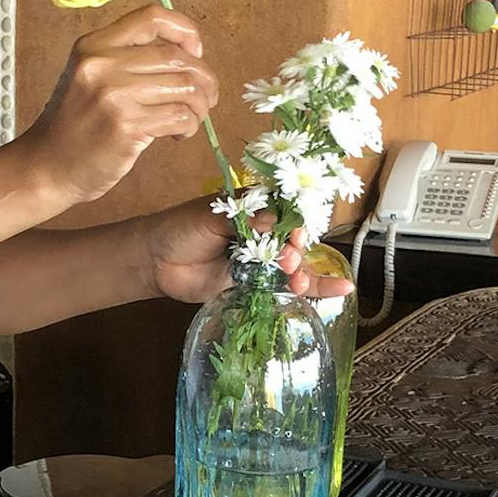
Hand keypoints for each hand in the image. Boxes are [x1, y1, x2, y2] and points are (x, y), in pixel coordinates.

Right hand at [19, 4, 218, 207]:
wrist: (47, 167)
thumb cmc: (75, 125)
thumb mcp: (89, 76)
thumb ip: (127, 60)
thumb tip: (190, 56)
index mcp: (94, 45)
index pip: (152, 17)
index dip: (185, 31)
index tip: (196, 53)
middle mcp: (102, 64)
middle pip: (177, 57)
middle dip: (204, 78)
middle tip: (207, 97)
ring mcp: (113, 95)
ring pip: (185, 87)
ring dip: (199, 106)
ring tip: (191, 119)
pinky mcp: (126, 126)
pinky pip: (179, 117)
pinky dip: (189, 126)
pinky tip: (178, 134)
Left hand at [142, 198, 357, 304]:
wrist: (156, 262)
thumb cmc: (181, 228)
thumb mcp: (210, 215)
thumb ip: (243, 216)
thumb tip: (275, 218)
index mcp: (255, 205)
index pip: (288, 208)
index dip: (296, 221)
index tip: (293, 234)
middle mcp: (263, 230)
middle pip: (295, 238)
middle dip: (297, 250)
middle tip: (287, 260)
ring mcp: (262, 257)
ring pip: (295, 263)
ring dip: (303, 272)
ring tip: (297, 282)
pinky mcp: (257, 281)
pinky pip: (287, 284)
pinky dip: (314, 288)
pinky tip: (341, 291)